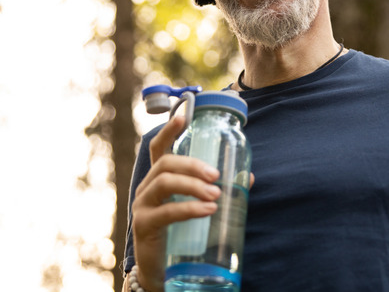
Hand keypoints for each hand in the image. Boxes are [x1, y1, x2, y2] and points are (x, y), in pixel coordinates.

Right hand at [130, 116, 221, 290]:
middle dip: (193, 164)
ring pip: (164, 183)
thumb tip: (246, 178)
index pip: (160, 149)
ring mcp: (142, 206)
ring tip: (216, 195)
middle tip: (216, 176)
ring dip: (193, 186)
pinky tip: (208, 210)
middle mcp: (147, 188)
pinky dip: (189, 208)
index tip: (184, 115)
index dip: (169, 130)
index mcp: (160, 180)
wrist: (164, 273)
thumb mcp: (199, 209)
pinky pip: (165, 211)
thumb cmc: (183, 235)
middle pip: (166, 163)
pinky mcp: (144, 226)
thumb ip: (218, 192)